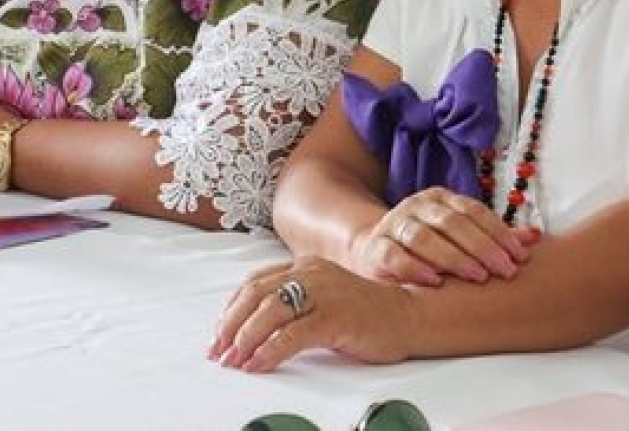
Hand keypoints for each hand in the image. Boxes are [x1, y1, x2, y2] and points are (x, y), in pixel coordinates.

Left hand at [209, 256, 416, 372]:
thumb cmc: (366, 313)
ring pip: (269, 313)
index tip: (219, 333)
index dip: (232, 309)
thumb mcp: (323, 297)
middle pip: (255, 295)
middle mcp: (309, 273)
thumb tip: (255, 325)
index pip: (254, 283)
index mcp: (303, 265)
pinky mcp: (335, 316)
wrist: (410, 316)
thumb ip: (294, 301)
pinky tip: (258, 364)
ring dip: (245, 339)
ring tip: (234, 360)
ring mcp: (323, 292)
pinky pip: (292, 334)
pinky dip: (269, 350)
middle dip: (231, 325)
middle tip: (218, 350)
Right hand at [350, 187, 539, 286]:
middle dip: (481, 247)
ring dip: (452, 257)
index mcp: (440, 200)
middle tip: (505, 271)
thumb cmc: (428, 249)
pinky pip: (393, 255)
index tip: (520, 257)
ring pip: (422, 236)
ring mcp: (394, 225)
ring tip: (477, 277)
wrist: (375, 252)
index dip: (499, 232)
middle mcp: (416, 207)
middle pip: (451, 222)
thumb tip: (536, 237)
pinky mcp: (376, 247)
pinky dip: (413, 267)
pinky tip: (434, 281)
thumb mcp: (460, 238)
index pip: (473, 210)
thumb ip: (493, 237)